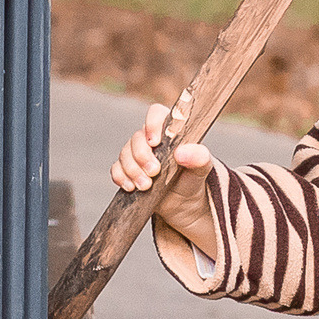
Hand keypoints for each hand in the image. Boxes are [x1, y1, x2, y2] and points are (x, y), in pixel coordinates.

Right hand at [111, 100, 219, 259]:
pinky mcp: (128, 171)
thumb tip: (180, 153)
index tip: (155, 142)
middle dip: (142, 156)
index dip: (152, 124)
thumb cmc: (193, 178)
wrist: (184, 204)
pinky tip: (131, 187)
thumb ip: (198, 156)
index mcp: (169, 131)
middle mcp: (151, 139)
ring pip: (124, 154)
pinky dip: (121, 177)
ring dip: (132, 170)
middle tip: (154, 173)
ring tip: (146, 186)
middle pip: (136, 138)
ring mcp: (137, 155)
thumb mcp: (202, 167)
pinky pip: (116, 169)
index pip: (156, 114)